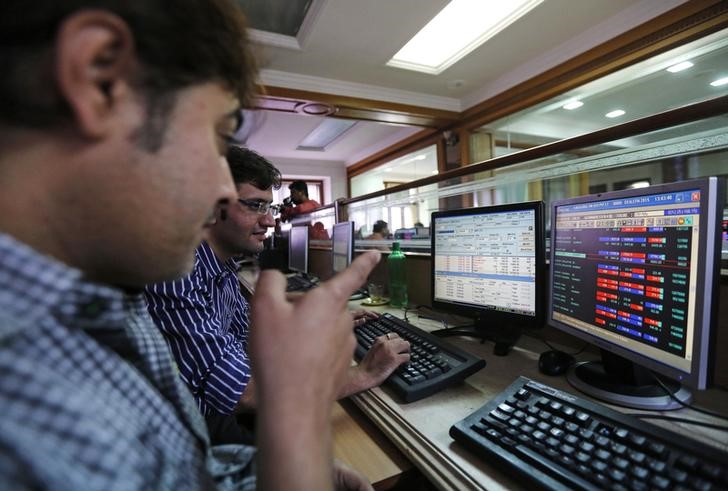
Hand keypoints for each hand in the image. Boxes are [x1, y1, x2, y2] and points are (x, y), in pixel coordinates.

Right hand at [249, 251, 380, 489]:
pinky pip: (325, 349)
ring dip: (307, 331)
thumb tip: (274, 275)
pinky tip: (292, 364)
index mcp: (329, 301)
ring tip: (282, 347)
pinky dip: (310, 352)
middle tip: (278, 322)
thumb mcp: (263, 309)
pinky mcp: (340, 366)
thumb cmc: (280, 354)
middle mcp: (344, 321)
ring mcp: (345, 345)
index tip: (377, 254)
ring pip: (325, 327)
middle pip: (326, 304)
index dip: (364, 263)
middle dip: (306, 307)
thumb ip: (269, 282)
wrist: (293, 407)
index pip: (352, 275)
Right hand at [355, 332, 409, 389]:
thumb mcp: (372, 350)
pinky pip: (407, 356)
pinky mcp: (395, 359)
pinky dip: (407, 360)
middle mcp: (385, 343)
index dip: (398, 341)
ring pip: (406, 345)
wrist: (364, 375)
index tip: (399, 345)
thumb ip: (381, 346)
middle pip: (401, 340)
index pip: (394, 335)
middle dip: (403, 346)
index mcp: (378, 340)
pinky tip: (404, 363)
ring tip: (404, 357)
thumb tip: (391, 347)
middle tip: (403, 352)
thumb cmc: (366, 366)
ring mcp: (390, 351)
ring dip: (406, 352)